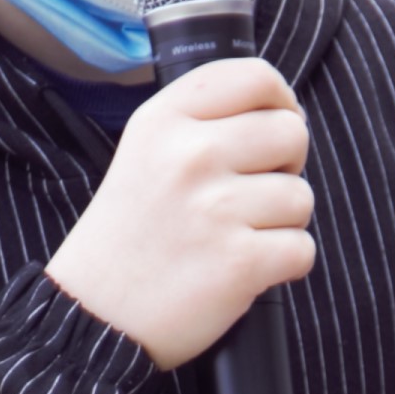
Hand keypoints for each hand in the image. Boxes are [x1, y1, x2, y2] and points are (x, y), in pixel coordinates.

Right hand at [45, 59, 312, 369]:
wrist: (92, 316)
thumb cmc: (127, 237)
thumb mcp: (142, 152)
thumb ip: (201, 123)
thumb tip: (281, 113)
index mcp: (165, 120)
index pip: (257, 77)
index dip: (281, 103)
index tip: (272, 132)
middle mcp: (190, 156)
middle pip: (292, 133)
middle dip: (286, 167)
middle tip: (251, 195)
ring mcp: (215, 209)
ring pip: (301, 197)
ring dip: (282, 223)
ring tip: (238, 237)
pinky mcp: (238, 262)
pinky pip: (302, 249)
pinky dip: (284, 266)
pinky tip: (246, 270)